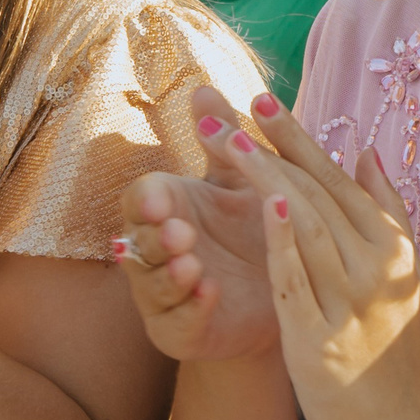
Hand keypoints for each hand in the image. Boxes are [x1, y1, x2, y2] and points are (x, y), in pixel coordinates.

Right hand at [114, 87, 280, 359]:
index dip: (147, 200)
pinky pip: (176, 322)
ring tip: (194, 264)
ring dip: (169, 274)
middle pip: (138, 241)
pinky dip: (190, 307)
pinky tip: (209, 293)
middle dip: (155, 237)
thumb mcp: (243, 181)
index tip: (164, 197)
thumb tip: (202, 88)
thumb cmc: (257, 229)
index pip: (141, 198)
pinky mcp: (178, 331)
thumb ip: (224, 140)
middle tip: (179, 231)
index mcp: (166, 209)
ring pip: (151, 284)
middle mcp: (156, 251)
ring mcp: (163, 294)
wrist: (281, 296)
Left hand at [213, 93, 419, 419]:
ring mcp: (350, 300)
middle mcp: (374, 265)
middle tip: (227, 114)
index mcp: (389, 244)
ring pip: (305, 224)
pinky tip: (264, 207)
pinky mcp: (322, 337)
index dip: (295, 137)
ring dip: (265, 179)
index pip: (335, 177)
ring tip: (227, 144)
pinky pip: (299, 280)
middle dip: (269, 148)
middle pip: (316, 193)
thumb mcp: (403, 274)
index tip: (260, 100)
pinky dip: (284, 241)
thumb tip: (367, 152)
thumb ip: (384, 210)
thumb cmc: (394, 350)